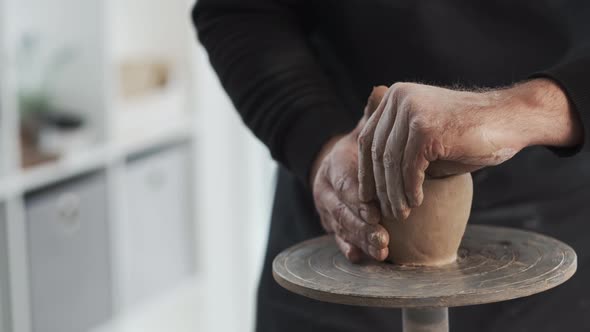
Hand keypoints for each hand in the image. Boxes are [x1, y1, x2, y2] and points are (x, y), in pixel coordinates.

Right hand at [311, 87, 389, 261]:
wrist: (337, 165)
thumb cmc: (359, 149)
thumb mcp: (363, 130)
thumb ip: (371, 115)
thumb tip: (379, 89)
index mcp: (332, 167)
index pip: (344, 184)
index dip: (357, 200)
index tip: (375, 212)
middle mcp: (325, 191)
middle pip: (340, 212)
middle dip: (361, 228)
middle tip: (383, 240)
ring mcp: (327, 211)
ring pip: (340, 229)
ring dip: (359, 241)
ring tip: (381, 253)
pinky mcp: (332, 227)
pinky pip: (339, 241)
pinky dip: (350, 250)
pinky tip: (363, 258)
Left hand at [358, 79, 581, 219]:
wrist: (511, 119)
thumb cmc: (470, 134)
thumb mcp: (426, 135)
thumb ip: (400, 147)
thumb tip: (373, 183)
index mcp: (394, 96)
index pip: (367, 139)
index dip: (365, 172)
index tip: (366, 198)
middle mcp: (399, 98)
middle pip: (375, 151)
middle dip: (377, 187)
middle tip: (381, 212)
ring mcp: (412, 111)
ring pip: (390, 162)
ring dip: (393, 193)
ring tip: (399, 214)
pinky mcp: (426, 129)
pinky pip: (408, 167)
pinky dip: (409, 189)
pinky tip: (416, 203)